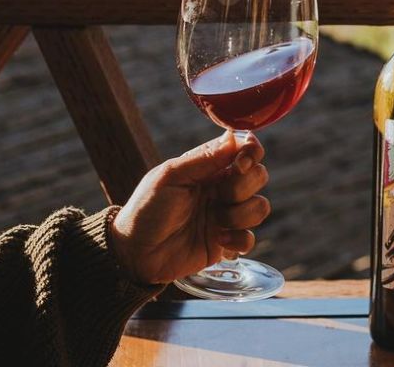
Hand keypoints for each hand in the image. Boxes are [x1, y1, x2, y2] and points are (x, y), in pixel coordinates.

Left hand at [108, 132, 270, 285]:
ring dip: (240, 215)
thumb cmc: (146, 209)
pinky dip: (239, 240)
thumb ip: (203, 158)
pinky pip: (250, 239)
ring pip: (260, 206)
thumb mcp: (170, 177)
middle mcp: (222, 188)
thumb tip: (234, 137)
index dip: (252, 153)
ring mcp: (225, 215)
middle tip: (218, 197)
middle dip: (242, 187)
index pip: (246, 149)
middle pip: (259, 176)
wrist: (134, 255)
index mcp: (210, 167)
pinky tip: (219, 242)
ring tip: (216, 222)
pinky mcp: (225, 243)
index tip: (240, 164)